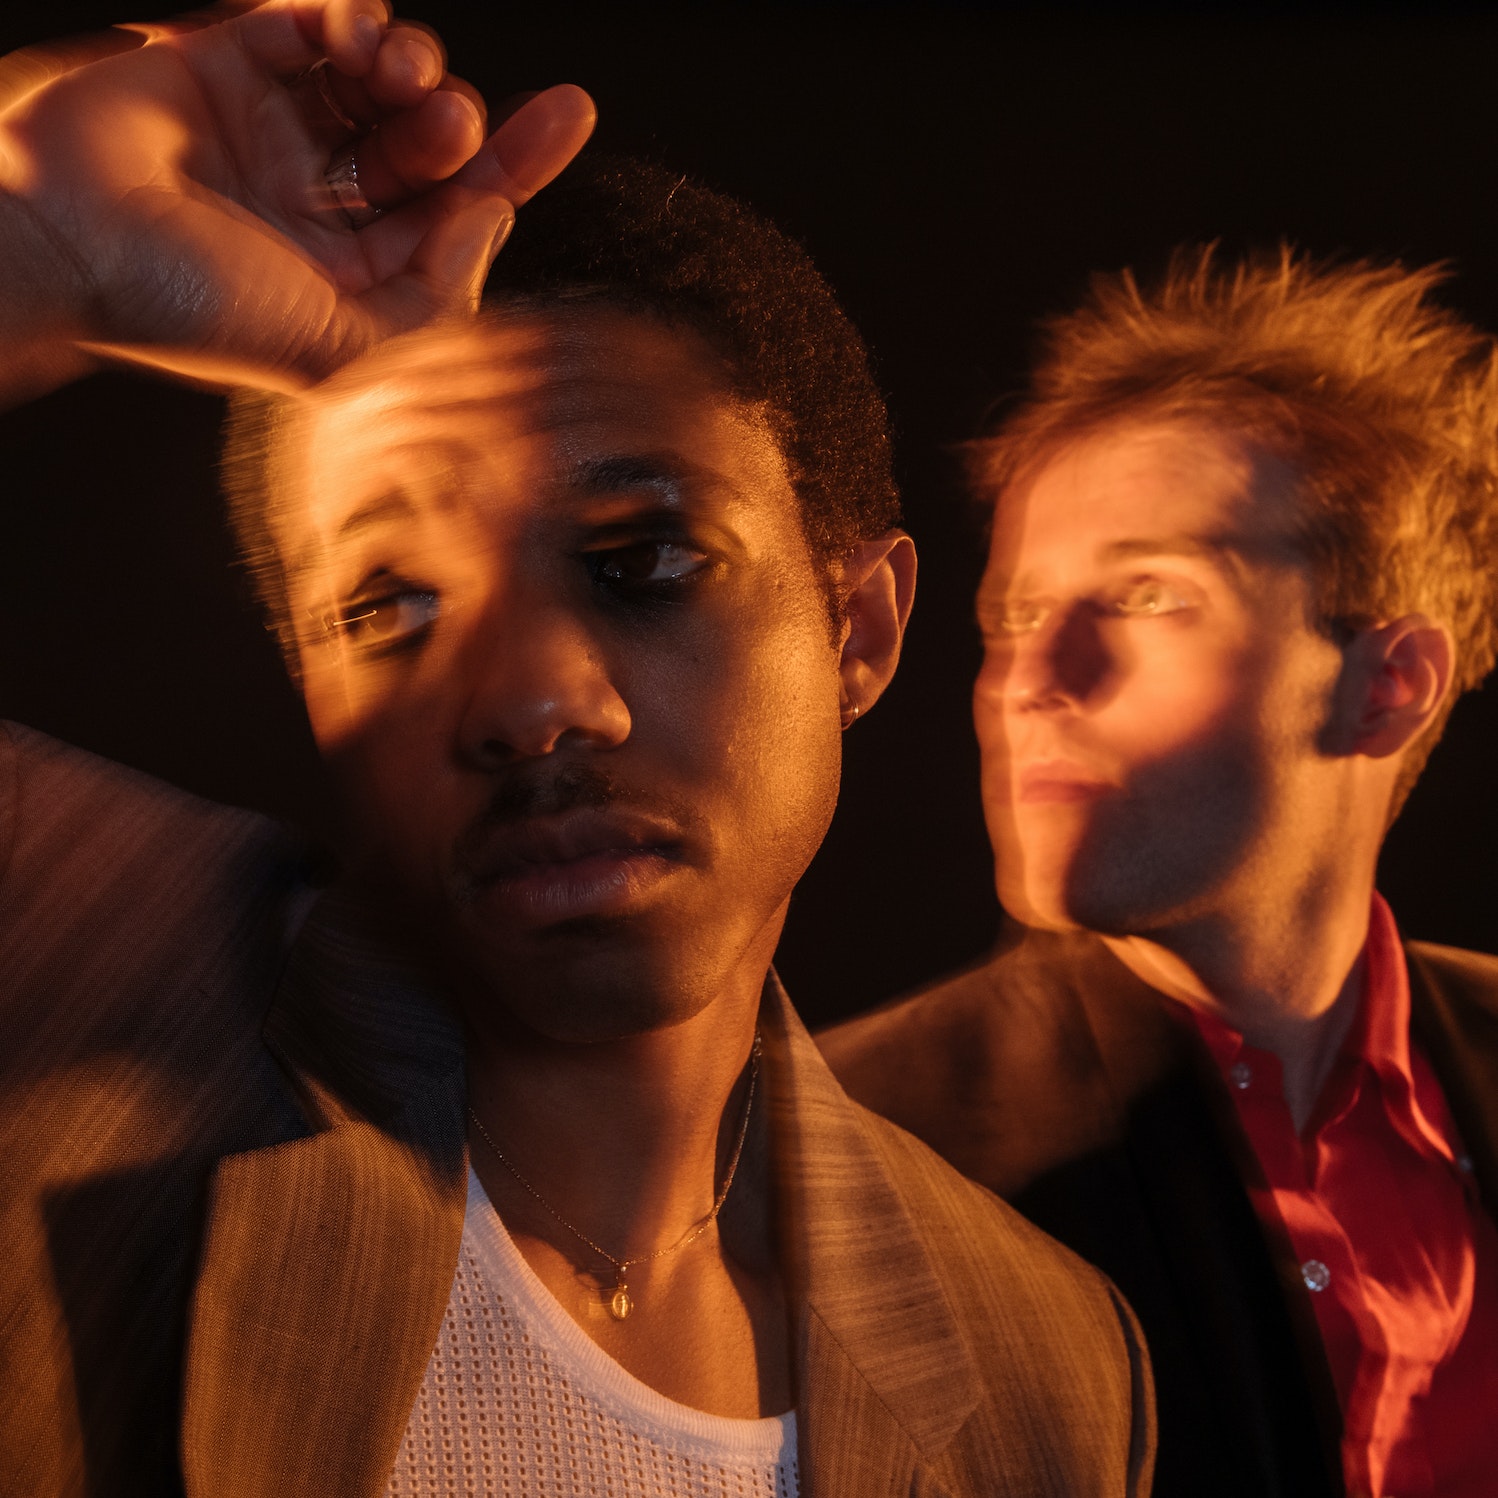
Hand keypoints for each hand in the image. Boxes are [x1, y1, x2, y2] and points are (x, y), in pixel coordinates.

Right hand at [0, 0, 594, 391]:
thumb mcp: (345, 348)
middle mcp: (319, 209)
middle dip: (460, 120)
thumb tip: (492, 217)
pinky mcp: (225, 64)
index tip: (569, 110)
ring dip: (412, 62)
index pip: (457, 216)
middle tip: (448, 115)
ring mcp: (273, 135)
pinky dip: (346, 15)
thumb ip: (438, 300)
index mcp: (351, 278)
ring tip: (398, 71)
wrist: (65, 238)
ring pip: (378, 82)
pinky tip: (351, 29)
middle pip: (429, 147)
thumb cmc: (192, 306)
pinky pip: (309, 25)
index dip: (518, 164)